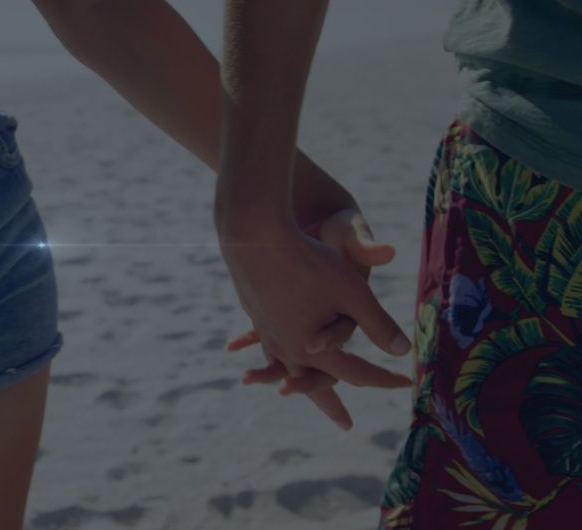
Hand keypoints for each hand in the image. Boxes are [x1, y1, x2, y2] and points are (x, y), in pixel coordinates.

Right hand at [218, 206, 411, 428]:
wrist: (254, 237)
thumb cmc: (309, 262)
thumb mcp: (352, 292)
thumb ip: (377, 323)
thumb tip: (404, 351)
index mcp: (313, 351)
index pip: (356, 373)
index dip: (383, 379)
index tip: (405, 383)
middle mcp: (288, 350)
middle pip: (316, 383)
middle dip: (333, 403)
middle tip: (345, 424)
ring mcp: (269, 334)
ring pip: (289, 366)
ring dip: (301, 381)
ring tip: (301, 393)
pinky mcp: (257, 316)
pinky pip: (273, 345)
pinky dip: (279, 356)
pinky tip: (277, 355)